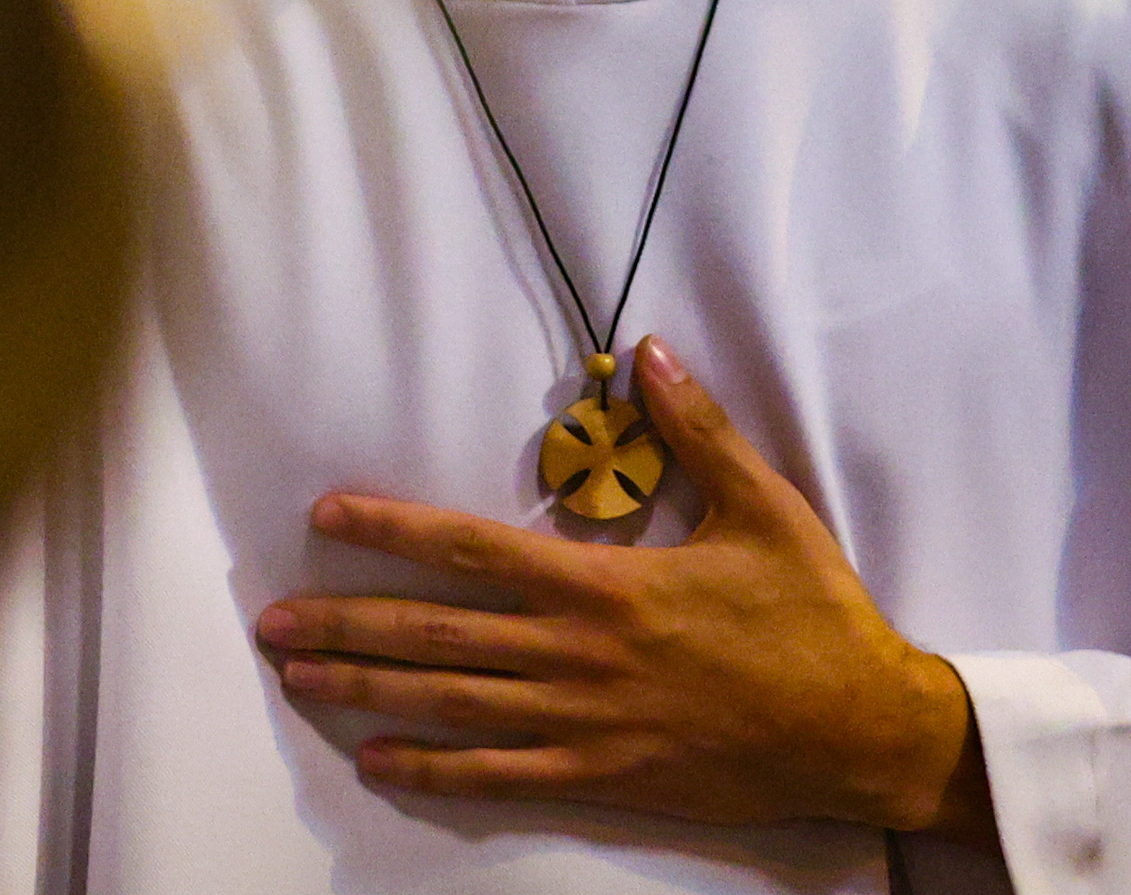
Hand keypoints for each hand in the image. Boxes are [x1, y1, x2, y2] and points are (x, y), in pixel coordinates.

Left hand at [254, 336, 996, 848]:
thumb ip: (699, 431)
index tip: (328, 517)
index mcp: (606, 587)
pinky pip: (501, 775)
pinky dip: (435, 768)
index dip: (392, 531)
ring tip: (300, 679)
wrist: (861, 730)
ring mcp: (586, 724)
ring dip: (369, 692)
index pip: (473, 549)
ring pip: (454, 704)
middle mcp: (579, 656)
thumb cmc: (815, 618)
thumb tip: (650, 353)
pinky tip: (379, 761)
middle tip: (269, 622)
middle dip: (347, 624)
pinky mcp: (605, 777)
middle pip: (438, 634)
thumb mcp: (764, 509)